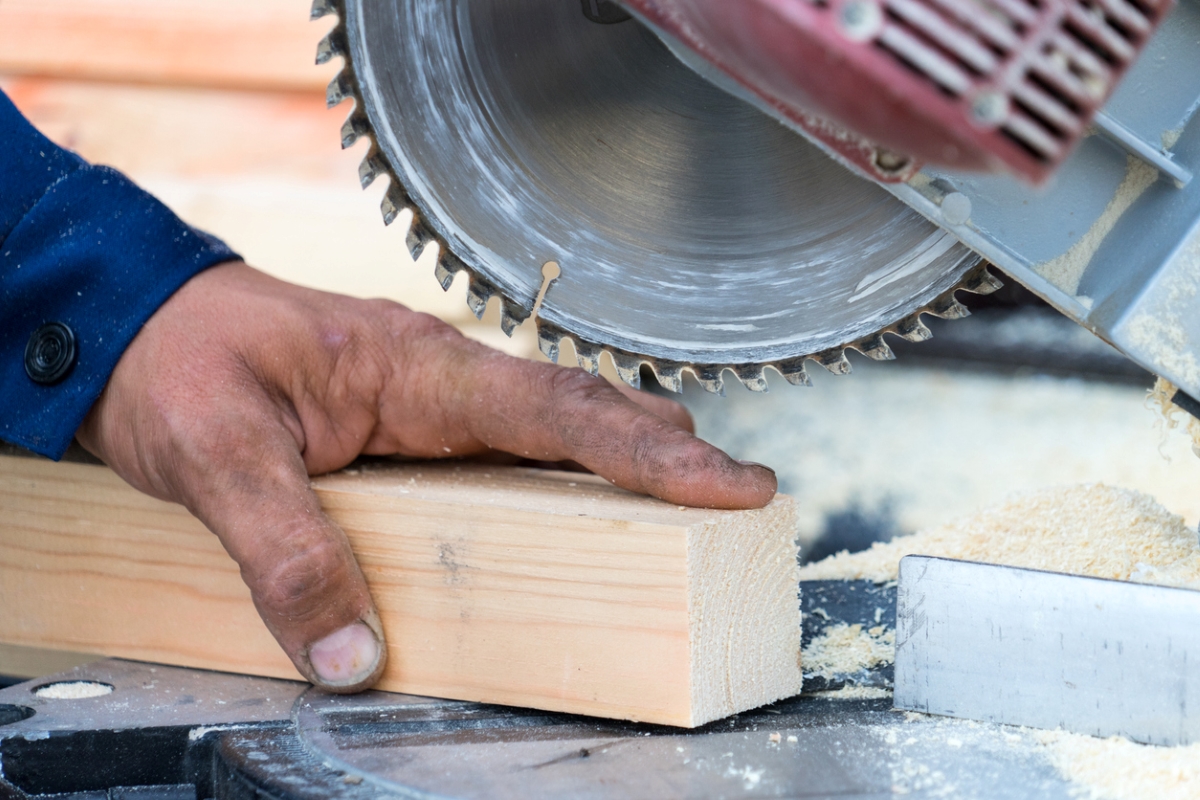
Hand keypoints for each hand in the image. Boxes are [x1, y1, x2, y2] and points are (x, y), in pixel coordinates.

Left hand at [75, 261, 776, 691]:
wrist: (135, 329)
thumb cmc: (178, 366)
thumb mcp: (218, 457)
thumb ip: (286, 551)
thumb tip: (352, 655)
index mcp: (415, 368)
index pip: (557, 406)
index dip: (650, 448)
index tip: (731, 480)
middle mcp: (440, 378)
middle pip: (580, 409)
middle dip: (666, 450)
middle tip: (743, 499)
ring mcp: (432, 400)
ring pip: (554, 425)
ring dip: (626, 456)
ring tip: (692, 499)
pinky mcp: (414, 425)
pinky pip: (510, 447)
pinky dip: (567, 470)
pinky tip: (583, 501)